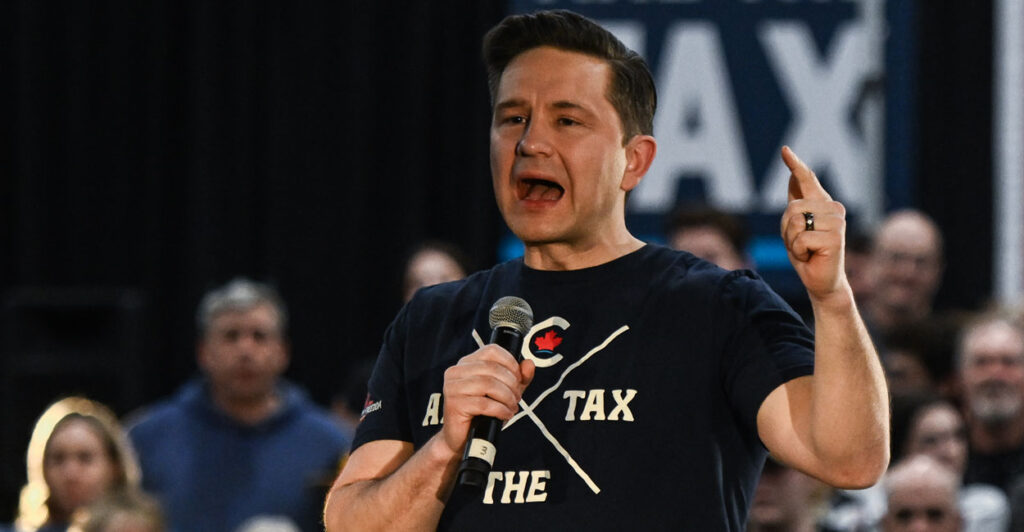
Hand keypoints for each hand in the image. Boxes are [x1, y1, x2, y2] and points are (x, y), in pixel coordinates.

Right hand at [440, 345, 534, 455]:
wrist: (462, 438)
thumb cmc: (482, 413)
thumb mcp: (505, 392)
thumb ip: (519, 378)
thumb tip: (529, 364)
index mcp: (467, 363)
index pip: (491, 350)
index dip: (510, 362)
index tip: (518, 378)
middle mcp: (456, 371)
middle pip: (492, 368)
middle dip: (511, 384)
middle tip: (516, 398)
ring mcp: (453, 387)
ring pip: (488, 384)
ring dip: (507, 397)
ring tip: (511, 407)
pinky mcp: (454, 404)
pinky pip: (484, 404)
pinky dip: (500, 409)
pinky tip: (505, 415)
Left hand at [779, 146, 849, 303]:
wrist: (821, 281)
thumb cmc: (808, 253)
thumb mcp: (796, 227)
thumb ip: (797, 203)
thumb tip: (792, 177)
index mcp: (823, 204)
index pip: (807, 179)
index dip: (795, 165)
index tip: (785, 150)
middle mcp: (834, 209)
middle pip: (792, 207)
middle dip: (787, 230)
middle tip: (800, 244)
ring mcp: (837, 222)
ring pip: (794, 222)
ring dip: (792, 242)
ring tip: (806, 250)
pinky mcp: (835, 238)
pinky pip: (800, 239)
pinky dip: (798, 252)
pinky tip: (811, 257)